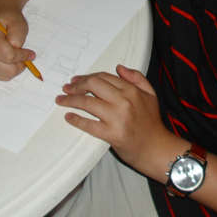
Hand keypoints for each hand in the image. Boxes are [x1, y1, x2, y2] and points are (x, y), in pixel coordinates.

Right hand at [0, 7, 35, 80]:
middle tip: (25, 56)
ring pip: (4, 75)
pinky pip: (0, 76)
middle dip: (19, 64)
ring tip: (17, 56)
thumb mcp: (17, 21)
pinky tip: (10, 60)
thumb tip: (16, 48)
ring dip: (14, 68)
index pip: (8, 56)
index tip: (31, 53)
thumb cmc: (8, 19)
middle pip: (6, 70)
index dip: (22, 56)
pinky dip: (9, 70)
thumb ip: (18, 34)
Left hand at [56, 64, 172, 170]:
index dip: (88, 77)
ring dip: (71, 100)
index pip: (104, 77)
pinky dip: (77, 120)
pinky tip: (69, 116)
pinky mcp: (111, 134)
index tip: (77, 80)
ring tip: (61, 100)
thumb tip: (119, 68)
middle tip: (66, 88)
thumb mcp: (150, 94)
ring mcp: (116, 118)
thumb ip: (136, 78)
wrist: (155, 147)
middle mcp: (123, 101)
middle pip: (93, 86)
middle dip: (76, 85)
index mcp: (131, 90)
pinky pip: (89, 125)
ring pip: (88, 103)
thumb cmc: (151, 122)